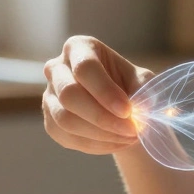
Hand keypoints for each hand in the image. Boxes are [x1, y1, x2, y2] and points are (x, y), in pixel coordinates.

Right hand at [43, 36, 152, 154]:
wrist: (118, 106)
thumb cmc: (128, 84)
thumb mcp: (141, 79)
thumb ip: (144, 88)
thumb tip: (144, 107)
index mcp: (78, 47)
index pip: (85, 67)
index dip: (105, 91)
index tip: (128, 111)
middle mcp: (56, 68)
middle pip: (69, 94)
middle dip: (102, 117)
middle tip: (131, 130)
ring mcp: (49, 96)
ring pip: (65, 120)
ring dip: (101, 134)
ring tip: (128, 138)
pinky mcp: (50, 122)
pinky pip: (67, 138)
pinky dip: (96, 145)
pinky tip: (117, 142)